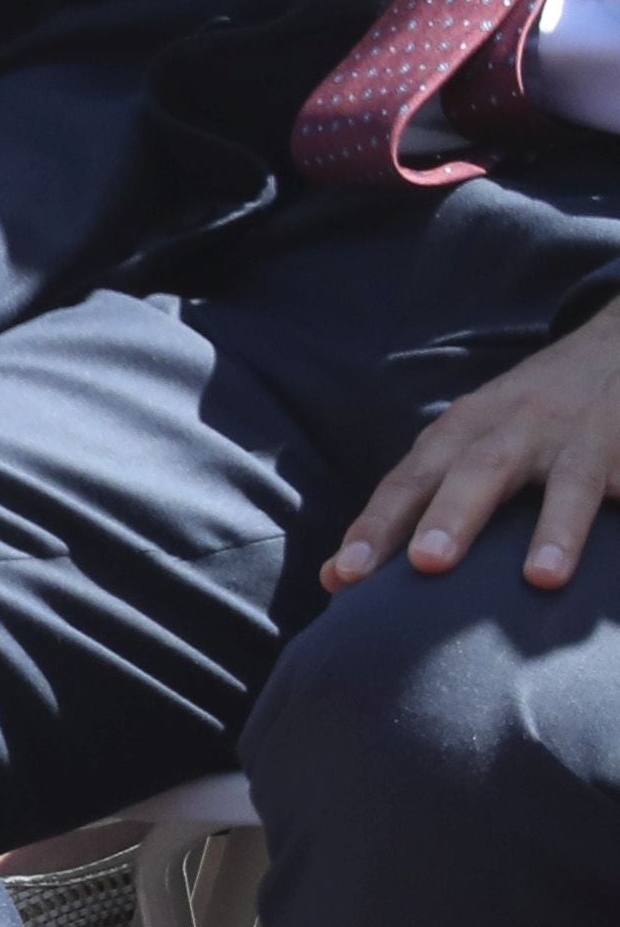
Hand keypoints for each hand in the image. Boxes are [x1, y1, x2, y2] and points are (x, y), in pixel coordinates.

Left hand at [326, 306, 619, 595]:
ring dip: (554, 528)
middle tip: (427, 563)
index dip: (377, 526)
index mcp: (461, 430)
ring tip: (542, 577)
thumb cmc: (521, 418)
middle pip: (477, 470)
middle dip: (450, 516)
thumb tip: (335, 578)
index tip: (346, 575)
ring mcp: (579, 436)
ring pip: (567, 480)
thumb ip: (406, 507)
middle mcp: (515, 428)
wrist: (614, 348)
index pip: (408, 481)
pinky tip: (619, 546)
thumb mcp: (462, 444)